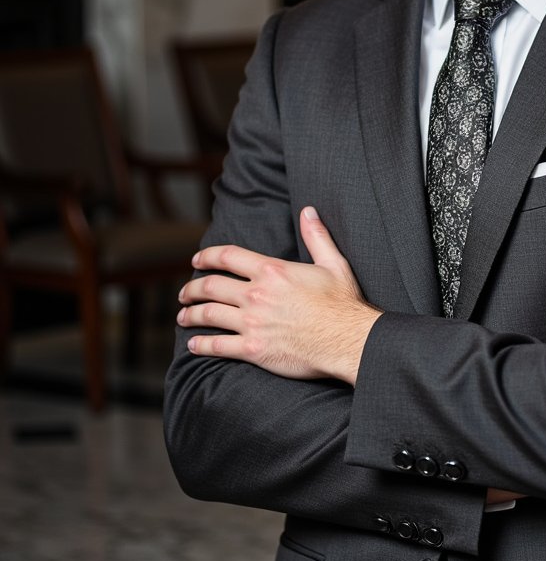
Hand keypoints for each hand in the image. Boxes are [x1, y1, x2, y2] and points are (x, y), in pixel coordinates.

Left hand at [178, 206, 380, 383]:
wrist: (346, 339)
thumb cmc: (341, 302)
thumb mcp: (333, 263)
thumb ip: (317, 236)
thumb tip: (308, 211)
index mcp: (272, 271)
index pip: (228, 257)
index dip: (207, 256)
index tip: (197, 260)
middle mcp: (256, 294)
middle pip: (211, 286)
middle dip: (192, 288)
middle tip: (185, 293)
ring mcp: (252, 323)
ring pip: (208, 315)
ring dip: (190, 315)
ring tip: (183, 316)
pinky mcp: (253, 349)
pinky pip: (217, 346)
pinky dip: (201, 345)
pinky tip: (193, 345)